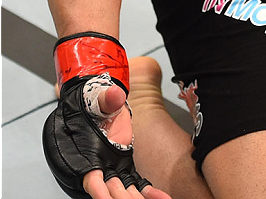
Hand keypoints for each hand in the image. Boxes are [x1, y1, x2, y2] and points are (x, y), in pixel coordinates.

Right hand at [81, 84, 171, 198]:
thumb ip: (107, 99)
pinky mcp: (124, 167)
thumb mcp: (98, 99)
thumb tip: (114, 95)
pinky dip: (148, 192)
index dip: (100, 191)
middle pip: (111, 191)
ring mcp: (112, 168)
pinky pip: (136, 183)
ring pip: (124, 191)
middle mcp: (99, 166)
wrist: (100, 104)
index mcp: (87, 155)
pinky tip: (161, 197)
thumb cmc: (93, 104)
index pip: (92, 179)